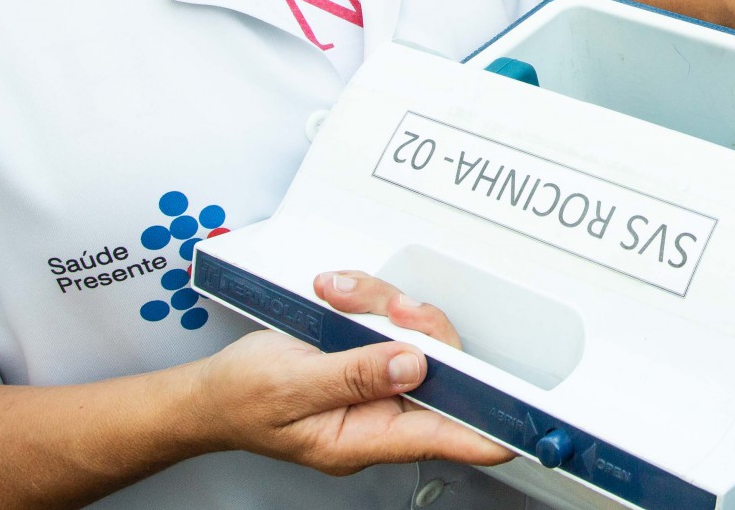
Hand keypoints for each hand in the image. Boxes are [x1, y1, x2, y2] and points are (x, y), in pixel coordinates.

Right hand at [188, 270, 510, 475]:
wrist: (210, 390)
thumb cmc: (242, 399)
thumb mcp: (291, 386)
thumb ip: (353, 376)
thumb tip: (413, 365)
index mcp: (364, 438)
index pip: (445, 438)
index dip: (489, 430)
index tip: (524, 422)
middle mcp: (380, 415)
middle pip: (440, 371)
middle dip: (420, 328)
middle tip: (394, 308)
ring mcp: (377, 385)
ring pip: (416, 337)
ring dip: (383, 305)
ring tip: (341, 298)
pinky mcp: (370, 358)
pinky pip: (391, 323)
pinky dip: (367, 301)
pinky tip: (339, 297)